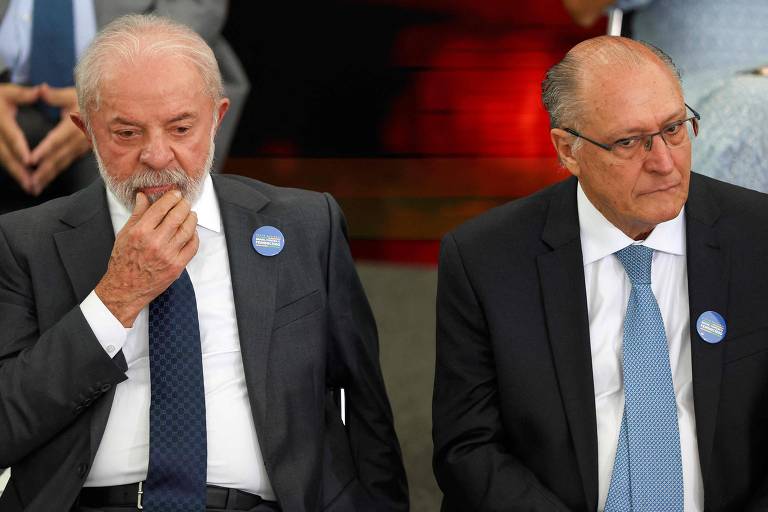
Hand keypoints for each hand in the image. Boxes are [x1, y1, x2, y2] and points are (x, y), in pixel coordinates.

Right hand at [0, 83, 39, 192]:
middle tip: (32, 183)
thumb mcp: (8, 92)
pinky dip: (13, 172)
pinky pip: (3, 161)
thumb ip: (25, 94)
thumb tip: (42, 89)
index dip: (19, 148)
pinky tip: (24, 182)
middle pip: (5, 155)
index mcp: (0, 118)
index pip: (11, 136)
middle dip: (18, 170)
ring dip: (16, 175)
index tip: (29, 161)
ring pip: (3, 160)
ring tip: (31, 187)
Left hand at [28, 84, 90, 194]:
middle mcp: (80, 139)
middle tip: (32, 182)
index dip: (44, 150)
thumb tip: (42, 90)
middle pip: (60, 157)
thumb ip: (56, 96)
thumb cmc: (93, 100)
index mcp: (76, 125)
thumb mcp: (73, 94)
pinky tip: (49, 177)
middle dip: (45, 171)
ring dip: (50, 174)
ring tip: (37, 185)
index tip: (32, 161)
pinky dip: (57, 170)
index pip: (57, 140)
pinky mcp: (84, 150)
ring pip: (64, 162)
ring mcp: (83, 146)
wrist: (114, 108)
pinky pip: (69, 162)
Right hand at [95, 190, 198, 326]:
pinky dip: (194, 236)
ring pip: (187, 230)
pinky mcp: (177, 266)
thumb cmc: (123, 261)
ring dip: (192, 219)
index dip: (172, 197)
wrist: (125, 288)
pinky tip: (192, 232)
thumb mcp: (124, 234)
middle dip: (184, 205)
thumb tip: (143, 196)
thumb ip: (137, 214)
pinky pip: (192, 247)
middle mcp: (155, 242)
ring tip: (191, 214)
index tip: (176, 194)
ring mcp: (168, 255)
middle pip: (177, 216)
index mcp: (140, 232)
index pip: (162, 207)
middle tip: (185, 202)